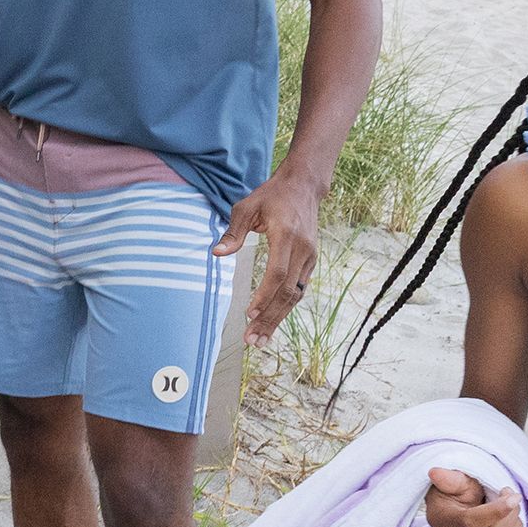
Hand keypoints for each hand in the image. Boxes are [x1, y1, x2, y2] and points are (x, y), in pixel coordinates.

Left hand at [213, 167, 322, 345]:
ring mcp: (310, 256)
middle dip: (270, 318)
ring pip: (295, 295)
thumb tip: (216, 254)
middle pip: (288, 292)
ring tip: (261, 338)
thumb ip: (233, 232)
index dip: (264, 296)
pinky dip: (286, 307)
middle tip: (252, 340)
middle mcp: (303, 249)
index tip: (249, 313)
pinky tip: (272, 320)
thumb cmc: (272, 195)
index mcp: (286, 236)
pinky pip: (299, 289)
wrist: (304, 186)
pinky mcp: (311, 260)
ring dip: (278, 319)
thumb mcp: (247, 206)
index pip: (278, 273)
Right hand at [424, 466, 527, 526]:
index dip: (496, 511)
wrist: (456, 510)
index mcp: (440, 519)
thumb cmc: (458, 492)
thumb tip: (435, 473)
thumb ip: (450, 478)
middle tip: (513, 499)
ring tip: (513, 513)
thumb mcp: (455, 481)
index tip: (513, 496)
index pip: (470, 522)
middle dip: (510, 516)